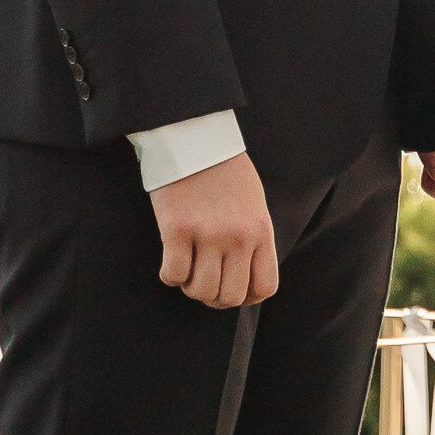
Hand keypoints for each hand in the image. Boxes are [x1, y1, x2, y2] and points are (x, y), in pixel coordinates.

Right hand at [149, 151, 278, 307]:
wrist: (195, 137)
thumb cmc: (225, 170)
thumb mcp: (253, 203)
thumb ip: (253, 238)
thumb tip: (245, 274)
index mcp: (260, 230)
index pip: (264, 287)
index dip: (247, 297)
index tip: (232, 288)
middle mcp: (238, 237)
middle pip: (231, 296)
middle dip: (216, 297)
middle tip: (204, 282)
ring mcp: (208, 234)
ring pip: (201, 291)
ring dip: (191, 287)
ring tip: (188, 269)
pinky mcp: (177, 229)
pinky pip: (173, 275)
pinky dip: (170, 275)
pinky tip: (171, 260)